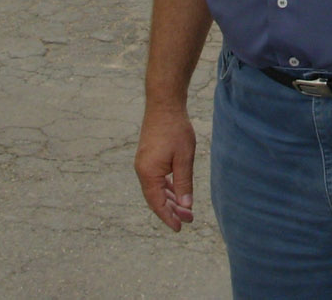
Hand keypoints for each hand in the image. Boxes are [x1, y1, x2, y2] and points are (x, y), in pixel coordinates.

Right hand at [135, 108, 196, 231]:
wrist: (164, 104)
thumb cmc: (176, 130)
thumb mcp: (184, 158)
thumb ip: (184, 183)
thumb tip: (186, 206)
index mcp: (148, 173)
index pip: (157, 204)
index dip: (168, 217)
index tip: (180, 228)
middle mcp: (142, 170)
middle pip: (155, 198)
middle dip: (172, 210)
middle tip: (189, 219)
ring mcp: (144, 164)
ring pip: (156, 189)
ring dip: (170, 200)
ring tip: (185, 209)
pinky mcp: (148, 157)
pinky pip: (156, 179)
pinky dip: (166, 188)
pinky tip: (177, 191)